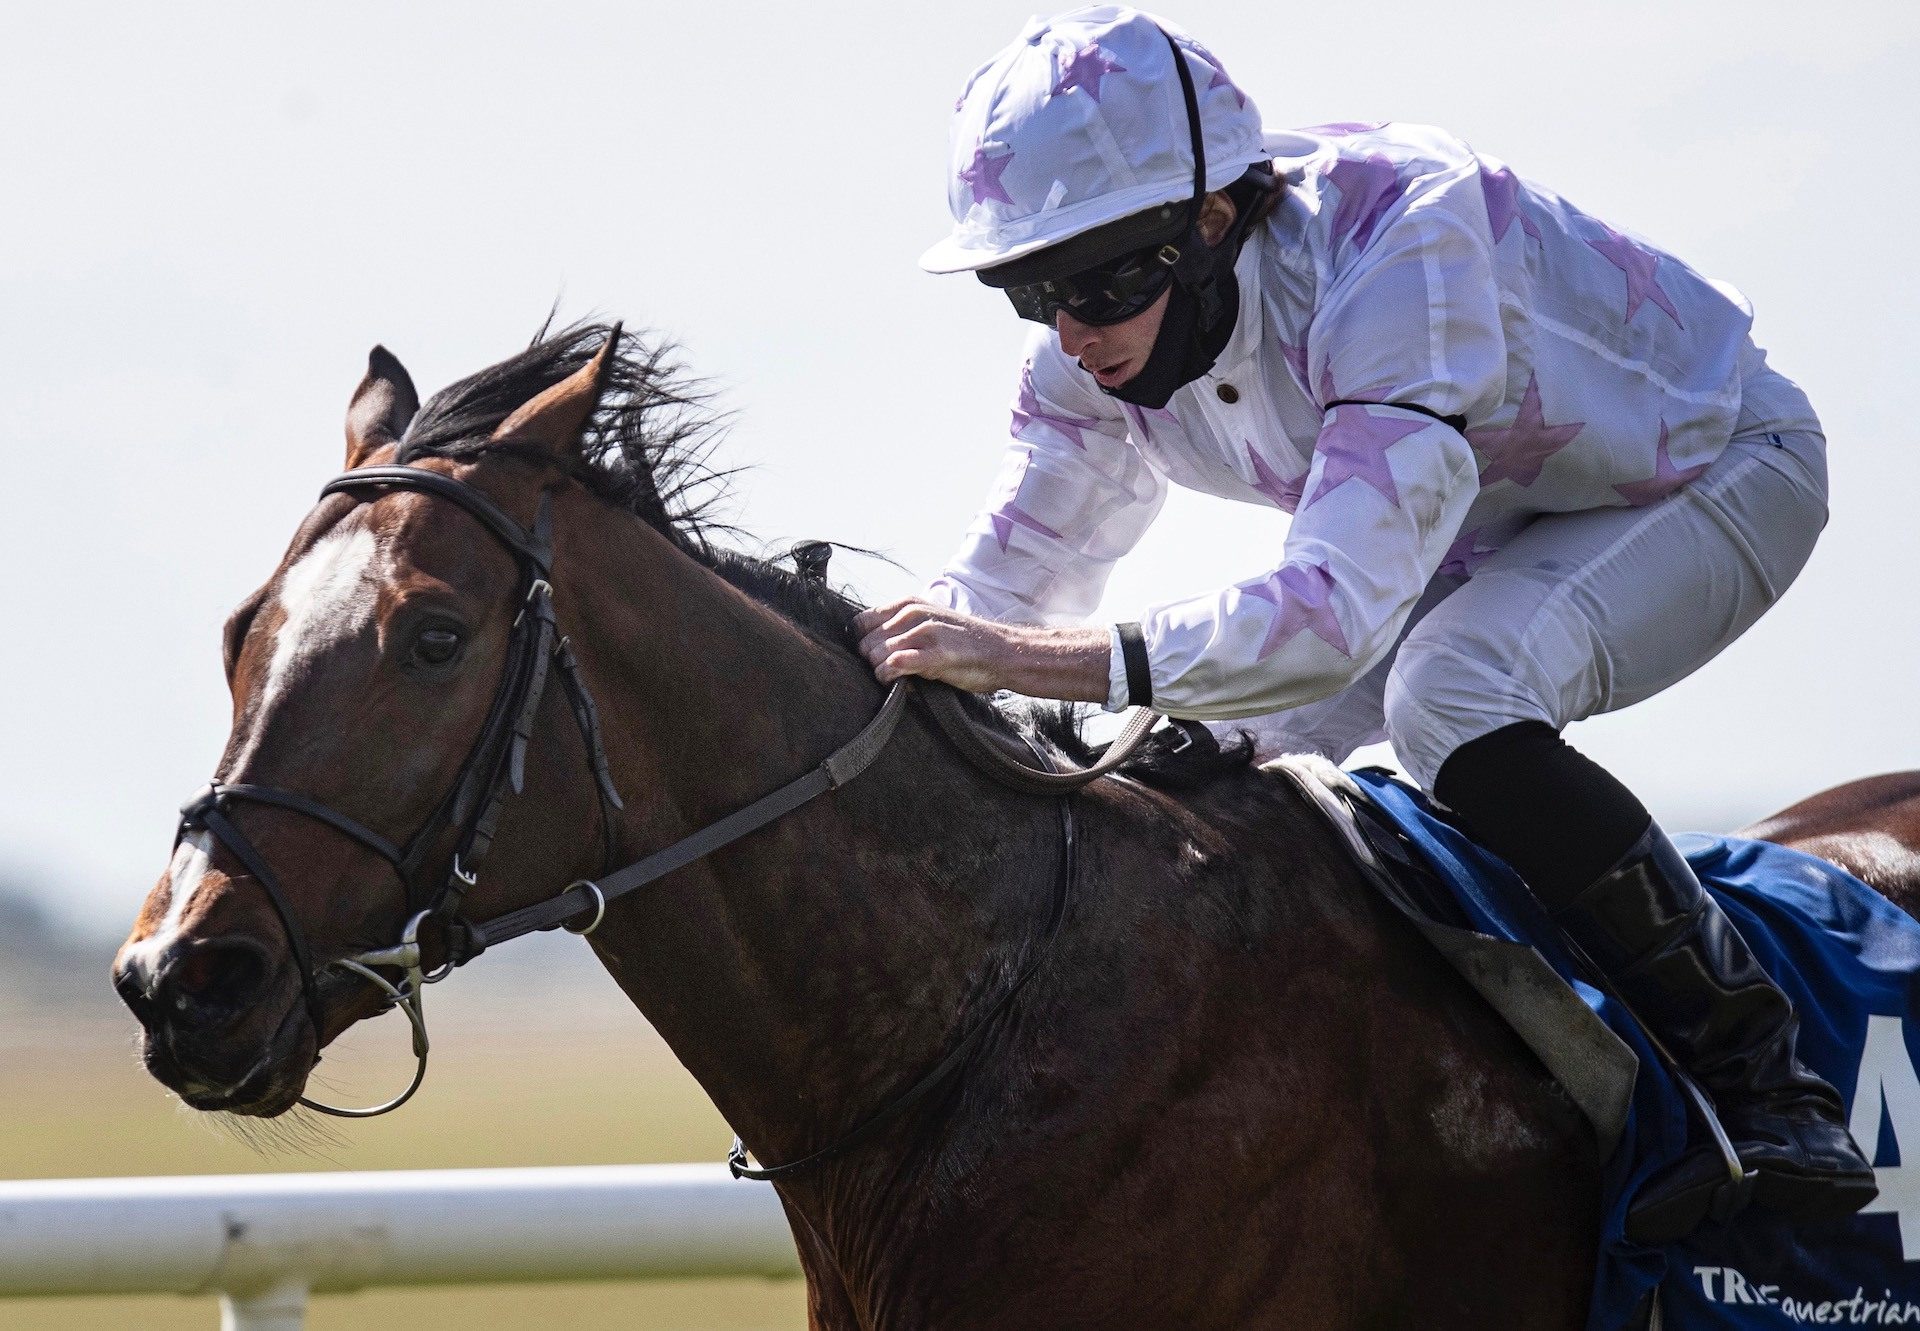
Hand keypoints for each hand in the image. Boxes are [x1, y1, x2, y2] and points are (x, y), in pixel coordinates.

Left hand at [851, 598, 1111, 702]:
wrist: (1004, 653)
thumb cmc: (965, 644)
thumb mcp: (929, 623)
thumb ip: (900, 628)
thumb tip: (868, 646)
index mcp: (908, 604)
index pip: (861, 623)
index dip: (864, 643)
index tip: (878, 658)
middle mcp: (913, 613)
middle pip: (864, 642)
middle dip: (871, 661)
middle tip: (892, 673)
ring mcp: (923, 632)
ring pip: (874, 654)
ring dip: (881, 671)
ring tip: (900, 679)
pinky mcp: (934, 654)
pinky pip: (892, 665)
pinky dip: (888, 677)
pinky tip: (899, 683)